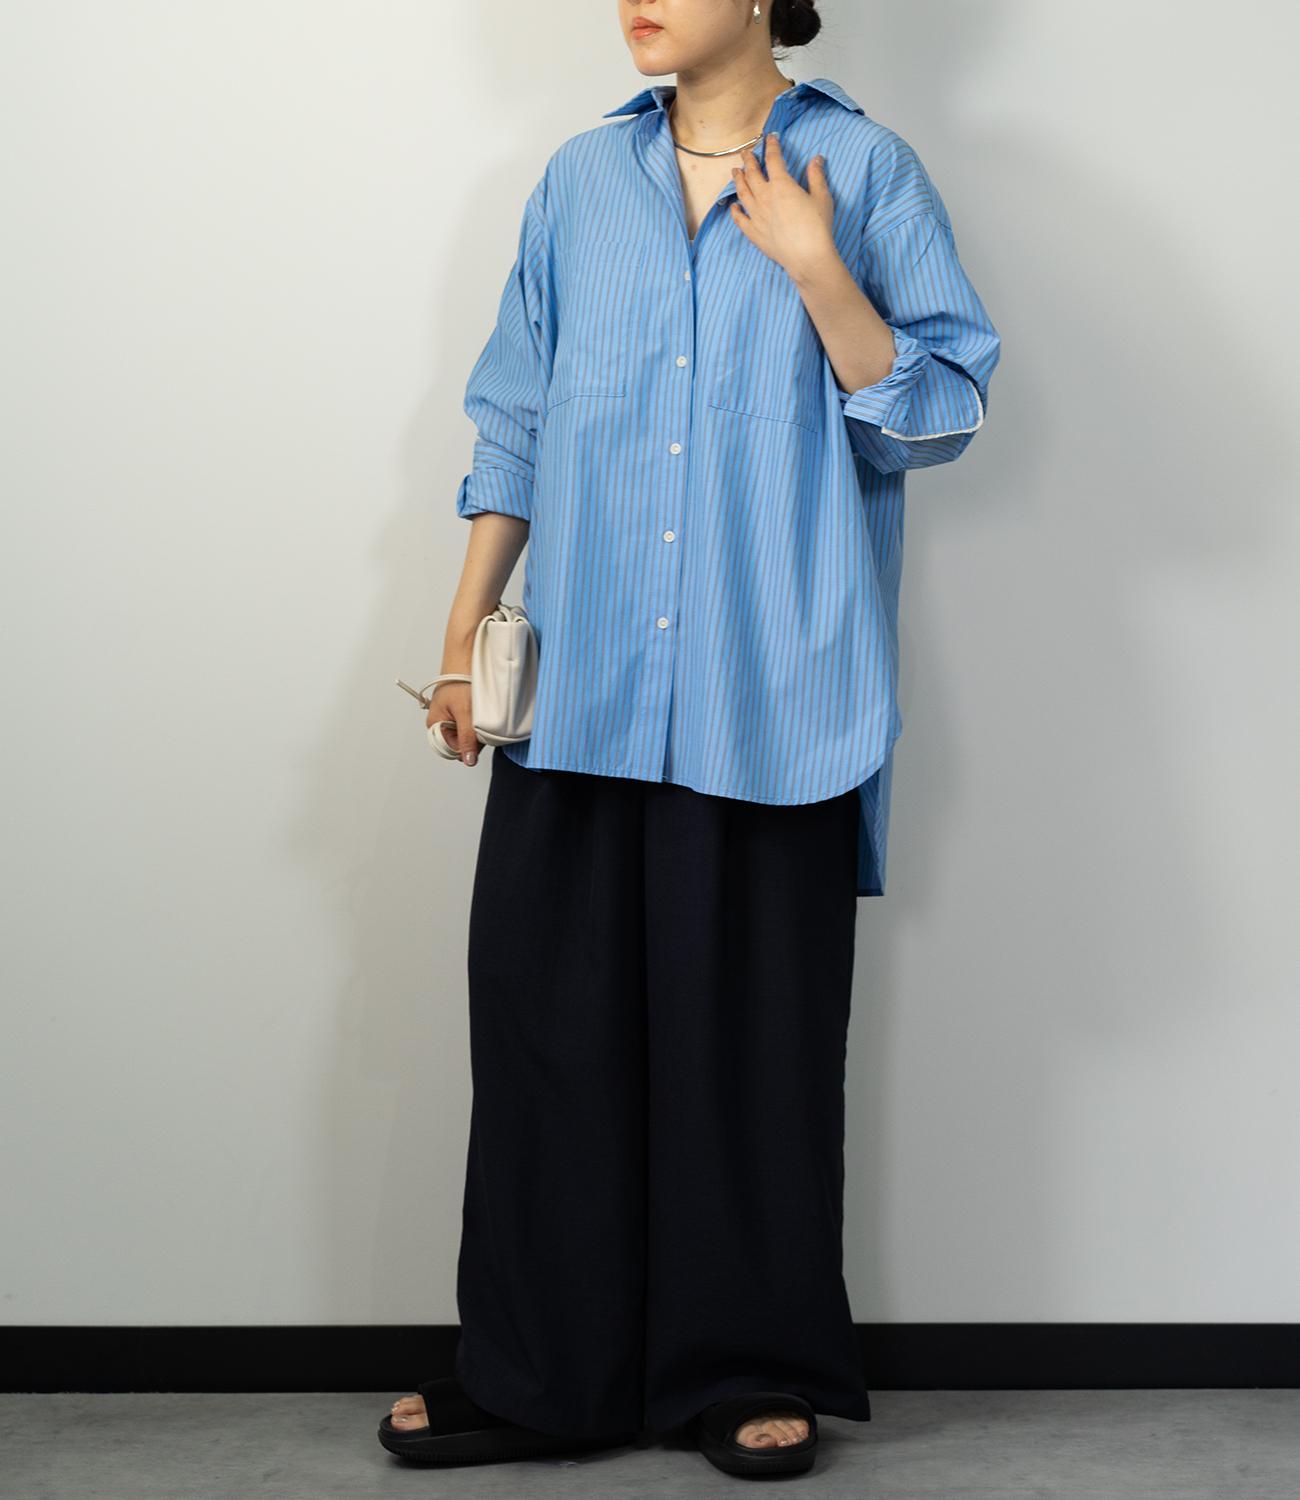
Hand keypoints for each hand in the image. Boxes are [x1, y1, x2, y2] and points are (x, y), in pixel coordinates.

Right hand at [427, 681, 479, 765]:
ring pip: (467, 736)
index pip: (450, 750)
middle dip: (472, 738)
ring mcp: (452, 719)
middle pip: (460, 744)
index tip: (474, 737)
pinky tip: (480, 712)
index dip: (465, 747)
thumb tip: (468, 760)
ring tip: (478, 714)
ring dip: (477, 729)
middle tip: (478, 722)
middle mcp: (442, 724)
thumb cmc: (458, 680)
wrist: (465, 661)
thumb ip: (466, 738)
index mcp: (435, 725)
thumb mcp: (464, 712)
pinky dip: (478, 722)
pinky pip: (471, 726)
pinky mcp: (462, 713)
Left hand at [728, 132, 836, 281]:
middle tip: (745, 153)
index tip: (770, 137)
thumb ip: (816, 176)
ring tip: (735, 172)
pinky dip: (735, 211)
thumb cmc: (817, 226)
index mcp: (781, 185)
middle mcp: (764, 197)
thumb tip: (816, 158)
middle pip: (752, 174)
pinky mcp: (754, 233)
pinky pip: (740, 219)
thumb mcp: (822, 197)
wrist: (807, 257)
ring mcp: (756, 215)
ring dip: (738, 180)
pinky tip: (733, 206)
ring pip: (743, 193)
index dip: (771, 146)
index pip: (773, 159)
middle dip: (749, 160)